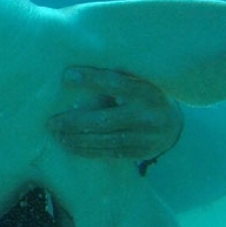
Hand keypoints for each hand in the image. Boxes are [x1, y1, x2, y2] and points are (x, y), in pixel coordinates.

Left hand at [47, 67, 182, 159]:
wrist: (174, 125)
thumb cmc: (146, 96)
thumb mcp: (139, 81)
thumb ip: (116, 79)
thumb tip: (77, 74)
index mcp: (145, 91)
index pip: (115, 83)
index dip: (90, 79)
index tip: (66, 76)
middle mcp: (146, 115)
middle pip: (104, 120)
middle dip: (74, 122)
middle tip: (51, 122)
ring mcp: (144, 137)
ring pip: (104, 140)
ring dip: (77, 139)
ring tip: (57, 134)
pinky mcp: (139, 152)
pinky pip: (108, 152)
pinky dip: (86, 150)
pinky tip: (70, 146)